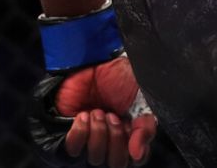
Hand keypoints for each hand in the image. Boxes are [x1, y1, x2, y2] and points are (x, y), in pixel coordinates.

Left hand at [29, 56, 155, 167]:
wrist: (96, 60)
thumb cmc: (120, 77)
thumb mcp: (141, 99)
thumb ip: (145, 127)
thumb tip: (137, 154)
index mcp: (132, 134)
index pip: (136, 159)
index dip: (135, 149)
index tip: (130, 127)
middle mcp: (112, 141)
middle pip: (115, 163)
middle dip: (115, 139)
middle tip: (112, 115)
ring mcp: (90, 140)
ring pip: (95, 158)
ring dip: (98, 134)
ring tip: (97, 111)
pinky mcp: (70, 134)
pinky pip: (73, 150)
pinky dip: (80, 134)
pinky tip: (84, 115)